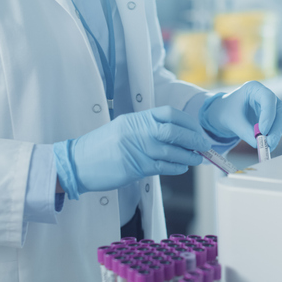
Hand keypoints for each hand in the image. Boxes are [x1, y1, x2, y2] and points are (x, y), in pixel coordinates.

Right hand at [54, 106, 211, 198]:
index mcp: (136, 119)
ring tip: (197, 159)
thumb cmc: (101, 148)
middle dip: (194, 139)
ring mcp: (135, 148)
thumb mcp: (123, 129)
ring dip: (189, 156)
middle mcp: (137, 130)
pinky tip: (182, 167)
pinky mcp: (134, 167)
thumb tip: (176, 136)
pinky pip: (162, 166)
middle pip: (174, 131)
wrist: (77, 163)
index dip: (188, 123)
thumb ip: (146, 129)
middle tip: (204, 146)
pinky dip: (177, 166)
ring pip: (171, 150)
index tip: (198, 131)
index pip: (169, 114)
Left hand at [200, 81, 281, 149]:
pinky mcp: (272, 116)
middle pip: (278, 110)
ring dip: (275, 134)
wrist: (225, 112)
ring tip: (266, 147)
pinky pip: (276, 126)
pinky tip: (266, 146)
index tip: (263, 131)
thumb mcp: (232, 121)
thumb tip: (258, 144)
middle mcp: (265, 95)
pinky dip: (273, 136)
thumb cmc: (227, 112)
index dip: (268, 114)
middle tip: (269, 143)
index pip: (268, 98)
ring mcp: (271, 105)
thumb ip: (245, 132)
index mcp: (254, 88)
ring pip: (280, 119)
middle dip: (275, 128)